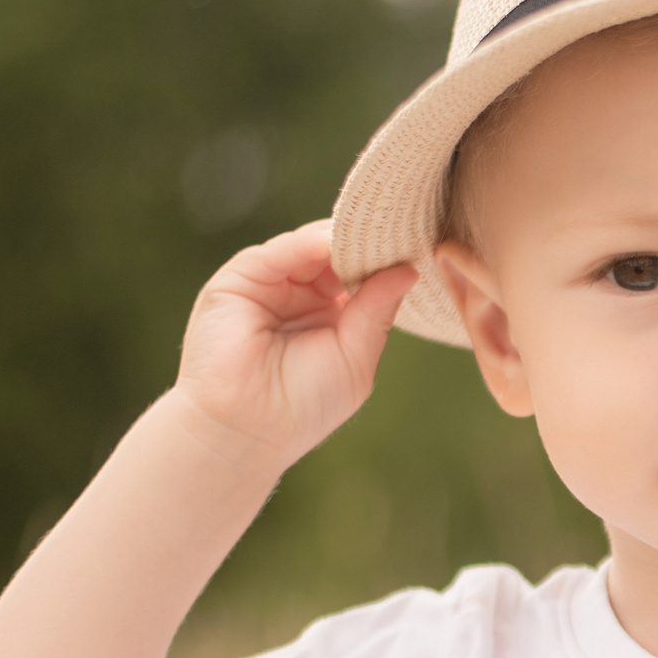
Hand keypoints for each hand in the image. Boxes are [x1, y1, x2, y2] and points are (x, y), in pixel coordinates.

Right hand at [175, 220, 419, 469]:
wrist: (246, 430)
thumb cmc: (304, 405)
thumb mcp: (355, 356)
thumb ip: (377, 311)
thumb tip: (409, 269)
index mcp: (332, 312)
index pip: (362, 272)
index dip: (386, 259)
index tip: (418, 243)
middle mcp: (301, 293)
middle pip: (337, 252)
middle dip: (367, 242)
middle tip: (400, 228)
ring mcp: (270, 284)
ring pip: (309, 246)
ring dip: (340, 239)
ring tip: (372, 232)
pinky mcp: (238, 281)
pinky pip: (275, 253)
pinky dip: (304, 244)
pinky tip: (330, 242)